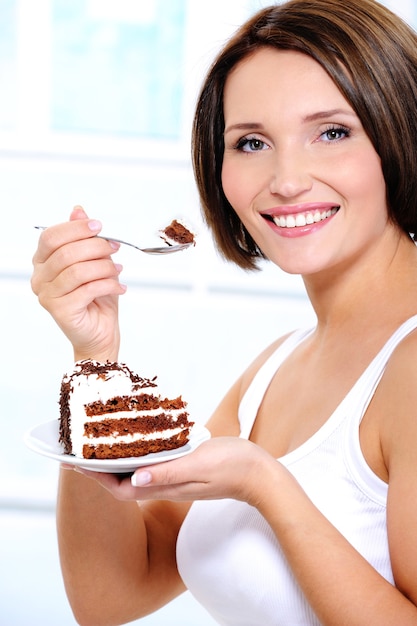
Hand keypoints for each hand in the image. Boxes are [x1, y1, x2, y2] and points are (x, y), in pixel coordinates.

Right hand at [31, 206, 125, 360]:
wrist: (100, 332)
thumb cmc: (96, 298)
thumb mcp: (94, 261)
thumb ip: (84, 238)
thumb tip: (78, 210)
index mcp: (42, 261)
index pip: (52, 237)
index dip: (76, 228)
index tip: (99, 226)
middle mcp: (39, 278)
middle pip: (66, 252)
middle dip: (96, 247)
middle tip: (115, 248)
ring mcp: (47, 295)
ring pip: (78, 271)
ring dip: (105, 267)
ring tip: (119, 270)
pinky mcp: (59, 310)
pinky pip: (87, 290)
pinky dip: (108, 285)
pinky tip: (119, 287)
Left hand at [69, 436, 278, 506]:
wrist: (259, 475)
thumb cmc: (231, 468)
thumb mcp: (198, 465)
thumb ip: (168, 473)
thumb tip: (134, 478)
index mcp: (166, 486)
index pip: (121, 488)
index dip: (97, 478)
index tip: (77, 463)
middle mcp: (166, 485)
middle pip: (124, 481)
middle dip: (101, 468)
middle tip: (83, 449)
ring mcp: (175, 478)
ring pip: (137, 472)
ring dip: (118, 460)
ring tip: (102, 442)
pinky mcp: (184, 469)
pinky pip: (154, 464)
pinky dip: (139, 453)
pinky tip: (138, 439)